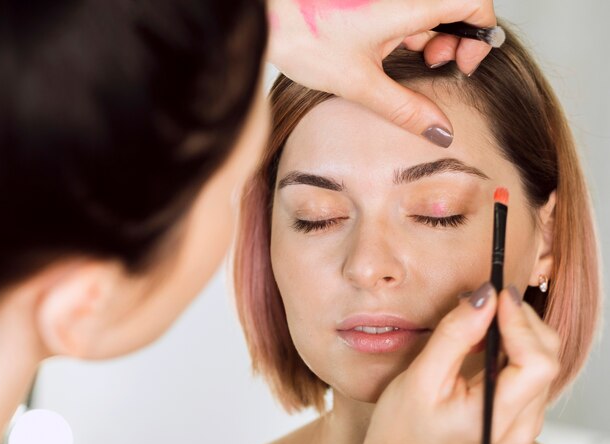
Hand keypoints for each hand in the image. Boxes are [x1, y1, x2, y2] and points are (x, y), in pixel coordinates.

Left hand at [267, 0, 496, 147]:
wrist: (263, 12)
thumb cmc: (304, 35)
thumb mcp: (359, 82)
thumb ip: (404, 108)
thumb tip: (440, 131)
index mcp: (411, 3)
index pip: (474, 4)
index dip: (479, 35)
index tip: (462, 65)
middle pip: (453, 9)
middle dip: (453, 41)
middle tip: (436, 67)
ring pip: (427, 13)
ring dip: (428, 39)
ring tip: (408, 65)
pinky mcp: (372, 4)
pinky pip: (403, 14)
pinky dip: (406, 34)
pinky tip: (386, 55)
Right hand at [355, 283, 560, 443]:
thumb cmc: (402, 430)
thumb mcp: (420, 378)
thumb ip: (454, 336)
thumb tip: (483, 298)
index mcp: (496, 418)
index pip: (537, 362)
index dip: (521, 321)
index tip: (496, 294)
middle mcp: (520, 426)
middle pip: (546, 358)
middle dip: (521, 320)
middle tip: (487, 299)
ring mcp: (522, 425)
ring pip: (542, 364)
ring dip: (519, 331)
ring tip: (483, 317)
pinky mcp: (516, 419)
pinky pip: (530, 374)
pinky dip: (514, 347)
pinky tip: (488, 339)